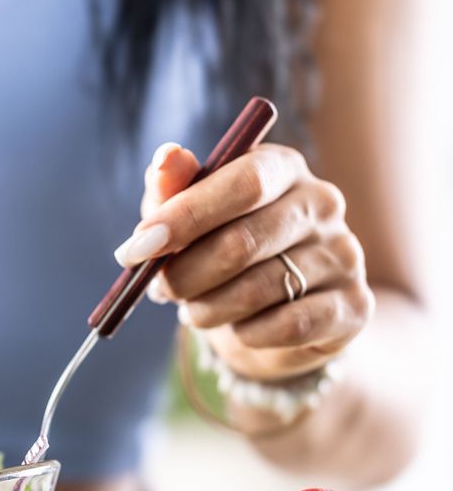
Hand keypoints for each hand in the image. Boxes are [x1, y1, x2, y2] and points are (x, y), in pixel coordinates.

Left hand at [124, 142, 373, 380]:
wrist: (274, 314)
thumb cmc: (218, 250)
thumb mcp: (185, 217)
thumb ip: (172, 189)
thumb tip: (165, 157)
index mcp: (282, 167)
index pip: (244, 182)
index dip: (185, 216)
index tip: (136, 247)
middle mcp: (323, 203)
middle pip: (242, 242)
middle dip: (184, 274)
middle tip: (159, 289)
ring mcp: (344, 253)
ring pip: (257, 289)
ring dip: (207, 308)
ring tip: (193, 309)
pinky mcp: (354, 305)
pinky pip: (287, 325)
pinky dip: (247, 333)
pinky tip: (238, 328)